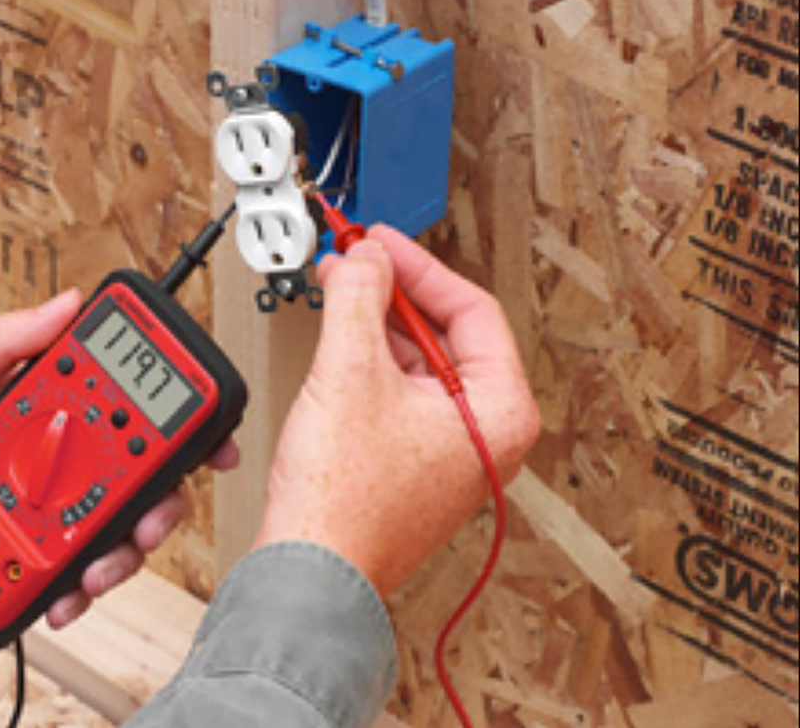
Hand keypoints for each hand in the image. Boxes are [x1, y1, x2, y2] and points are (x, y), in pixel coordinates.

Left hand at [0, 289, 239, 627]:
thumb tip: (66, 302)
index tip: (206, 435)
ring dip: (119, 551)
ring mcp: (38, 504)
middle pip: (133, 476)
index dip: (173, 419)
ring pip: (110, 529)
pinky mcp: (23, 547)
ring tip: (96, 565)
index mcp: (40, 406)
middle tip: (150, 517)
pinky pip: (67, 569)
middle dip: (157, 502)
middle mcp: (49, 454)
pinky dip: (76, 585)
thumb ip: (5, 341)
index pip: (121, 405)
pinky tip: (66, 590)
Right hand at [254, 225, 539, 595]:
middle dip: (395, 294)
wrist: (310, 569)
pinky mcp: (416, 465)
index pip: (473, 309)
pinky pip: (403, 395)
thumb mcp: (350, 371)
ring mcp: (452, 452)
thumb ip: (360, 298)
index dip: (420, 267)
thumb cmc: (343, 502)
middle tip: (357, 262)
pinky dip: (370, 363)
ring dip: (377, 325)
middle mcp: (488, 434)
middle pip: (447, 335)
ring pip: (421, 364)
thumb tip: (365, 260)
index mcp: (501, 411)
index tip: (381, 242)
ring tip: (340, 294)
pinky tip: (339, 341)